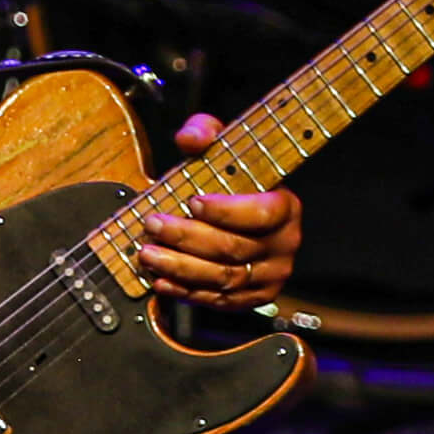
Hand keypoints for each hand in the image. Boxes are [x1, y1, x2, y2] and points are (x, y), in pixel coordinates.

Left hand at [133, 113, 305, 309]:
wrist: (241, 215)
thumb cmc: (231, 179)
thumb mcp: (221, 146)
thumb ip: (205, 132)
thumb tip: (190, 139)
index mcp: (286, 208)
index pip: (260, 214)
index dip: (225, 211)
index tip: (192, 201)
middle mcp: (284, 245)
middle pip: (232, 248)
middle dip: (186, 238)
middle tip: (152, 224)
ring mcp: (269, 276)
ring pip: (221, 278)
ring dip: (179, 267)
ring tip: (147, 253)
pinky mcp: (251, 299)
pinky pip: (217, 300)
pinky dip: (185, 292)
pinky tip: (160, 279)